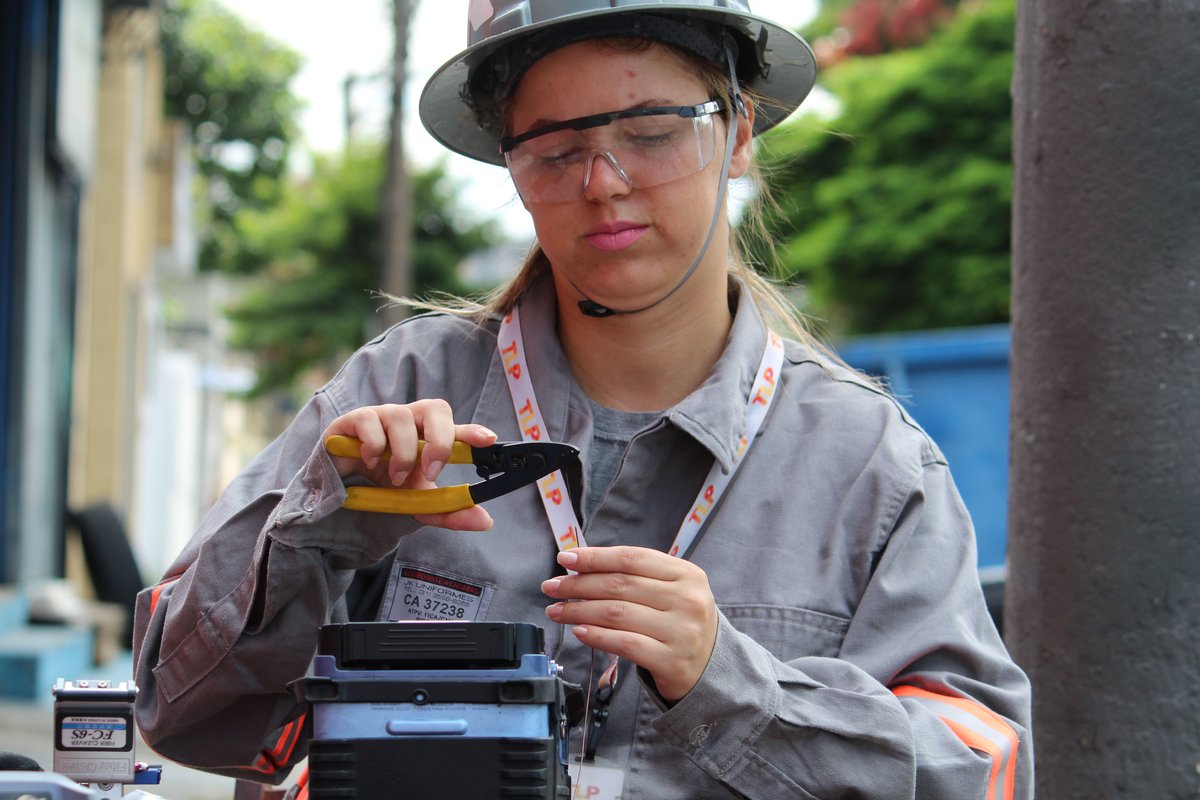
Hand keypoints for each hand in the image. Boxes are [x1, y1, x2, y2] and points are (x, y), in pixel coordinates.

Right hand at [321, 400, 497, 530]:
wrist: (337, 494)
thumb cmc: (380, 489)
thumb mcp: (417, 505)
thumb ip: (448, 511)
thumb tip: (484, 520)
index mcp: (428, 438)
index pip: (455, 428)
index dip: (472, 431)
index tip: (488, 441)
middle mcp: (409, 422)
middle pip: (434, 409)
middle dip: (438, 439)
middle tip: (432, 471)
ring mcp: (381, 417)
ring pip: (401, 415)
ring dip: (403, 451)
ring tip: (395, 477)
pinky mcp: (353, 420)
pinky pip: (368, 419)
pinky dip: (373, 444)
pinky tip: (369, 462)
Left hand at [541, 546, 717, 701]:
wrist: (712, 668)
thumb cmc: (681, 622)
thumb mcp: (672, 591)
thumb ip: (636, 576)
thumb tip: (580, 567)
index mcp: (687, 574)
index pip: (632, 559)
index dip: (595, 557)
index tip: (565, 559)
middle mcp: (687, 600)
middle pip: (620, 585)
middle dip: (579, 585)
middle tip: (551, 587)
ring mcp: (681, 631)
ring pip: (617, 614)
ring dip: (579, 611)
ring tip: (556, 610)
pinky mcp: (672, 661)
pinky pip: (624, 644)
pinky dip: (596, 636)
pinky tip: (578, 632)